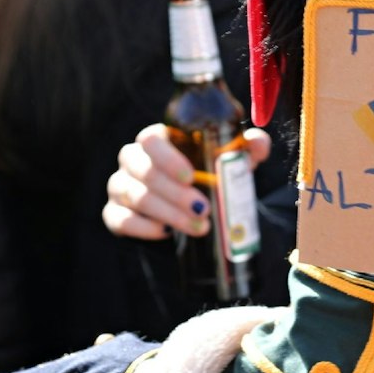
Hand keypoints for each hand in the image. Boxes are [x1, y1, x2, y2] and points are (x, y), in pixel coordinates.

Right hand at [102, 124, 272, 240]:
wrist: (194, 211)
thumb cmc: (209, 177)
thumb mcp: (229, 162)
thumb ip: (246, 148)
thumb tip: (258, 143)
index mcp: (157, 141)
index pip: (150, 139)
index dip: (167, 156)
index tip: (191, 175)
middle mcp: (133, 160)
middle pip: (141, 169)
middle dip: (173, 192)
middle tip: (203, 208)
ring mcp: (121, 187)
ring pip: (133, 195)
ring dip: (166, 212)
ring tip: (198, 225)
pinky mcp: (115, 214)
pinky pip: (120, 219)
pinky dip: (143, 227)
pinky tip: (166, 233)